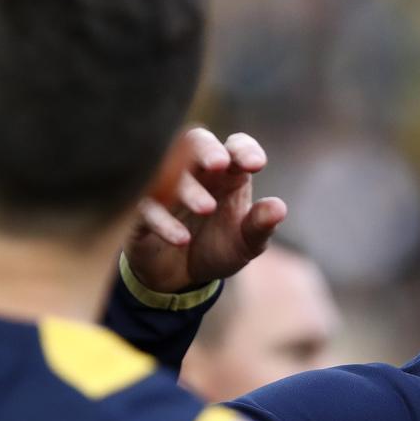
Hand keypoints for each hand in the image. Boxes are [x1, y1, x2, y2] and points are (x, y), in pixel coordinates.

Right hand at [125, 127, 287, 292]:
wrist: (181, 277)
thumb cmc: (218, 248)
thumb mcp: (246, 242)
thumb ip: (261, 225)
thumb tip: (279, 208)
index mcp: (227, 174)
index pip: (236, 146)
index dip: (244, 149)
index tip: (254, 164)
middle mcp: (195, 173)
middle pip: (194, 143)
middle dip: (206, 149)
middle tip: (219, 163)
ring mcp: (164, 189)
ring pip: (166, 171)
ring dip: (186, 187)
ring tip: (206, 208)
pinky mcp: (140, 214)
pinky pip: (145, 209)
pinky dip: (163, 221)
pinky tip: (182, 238)